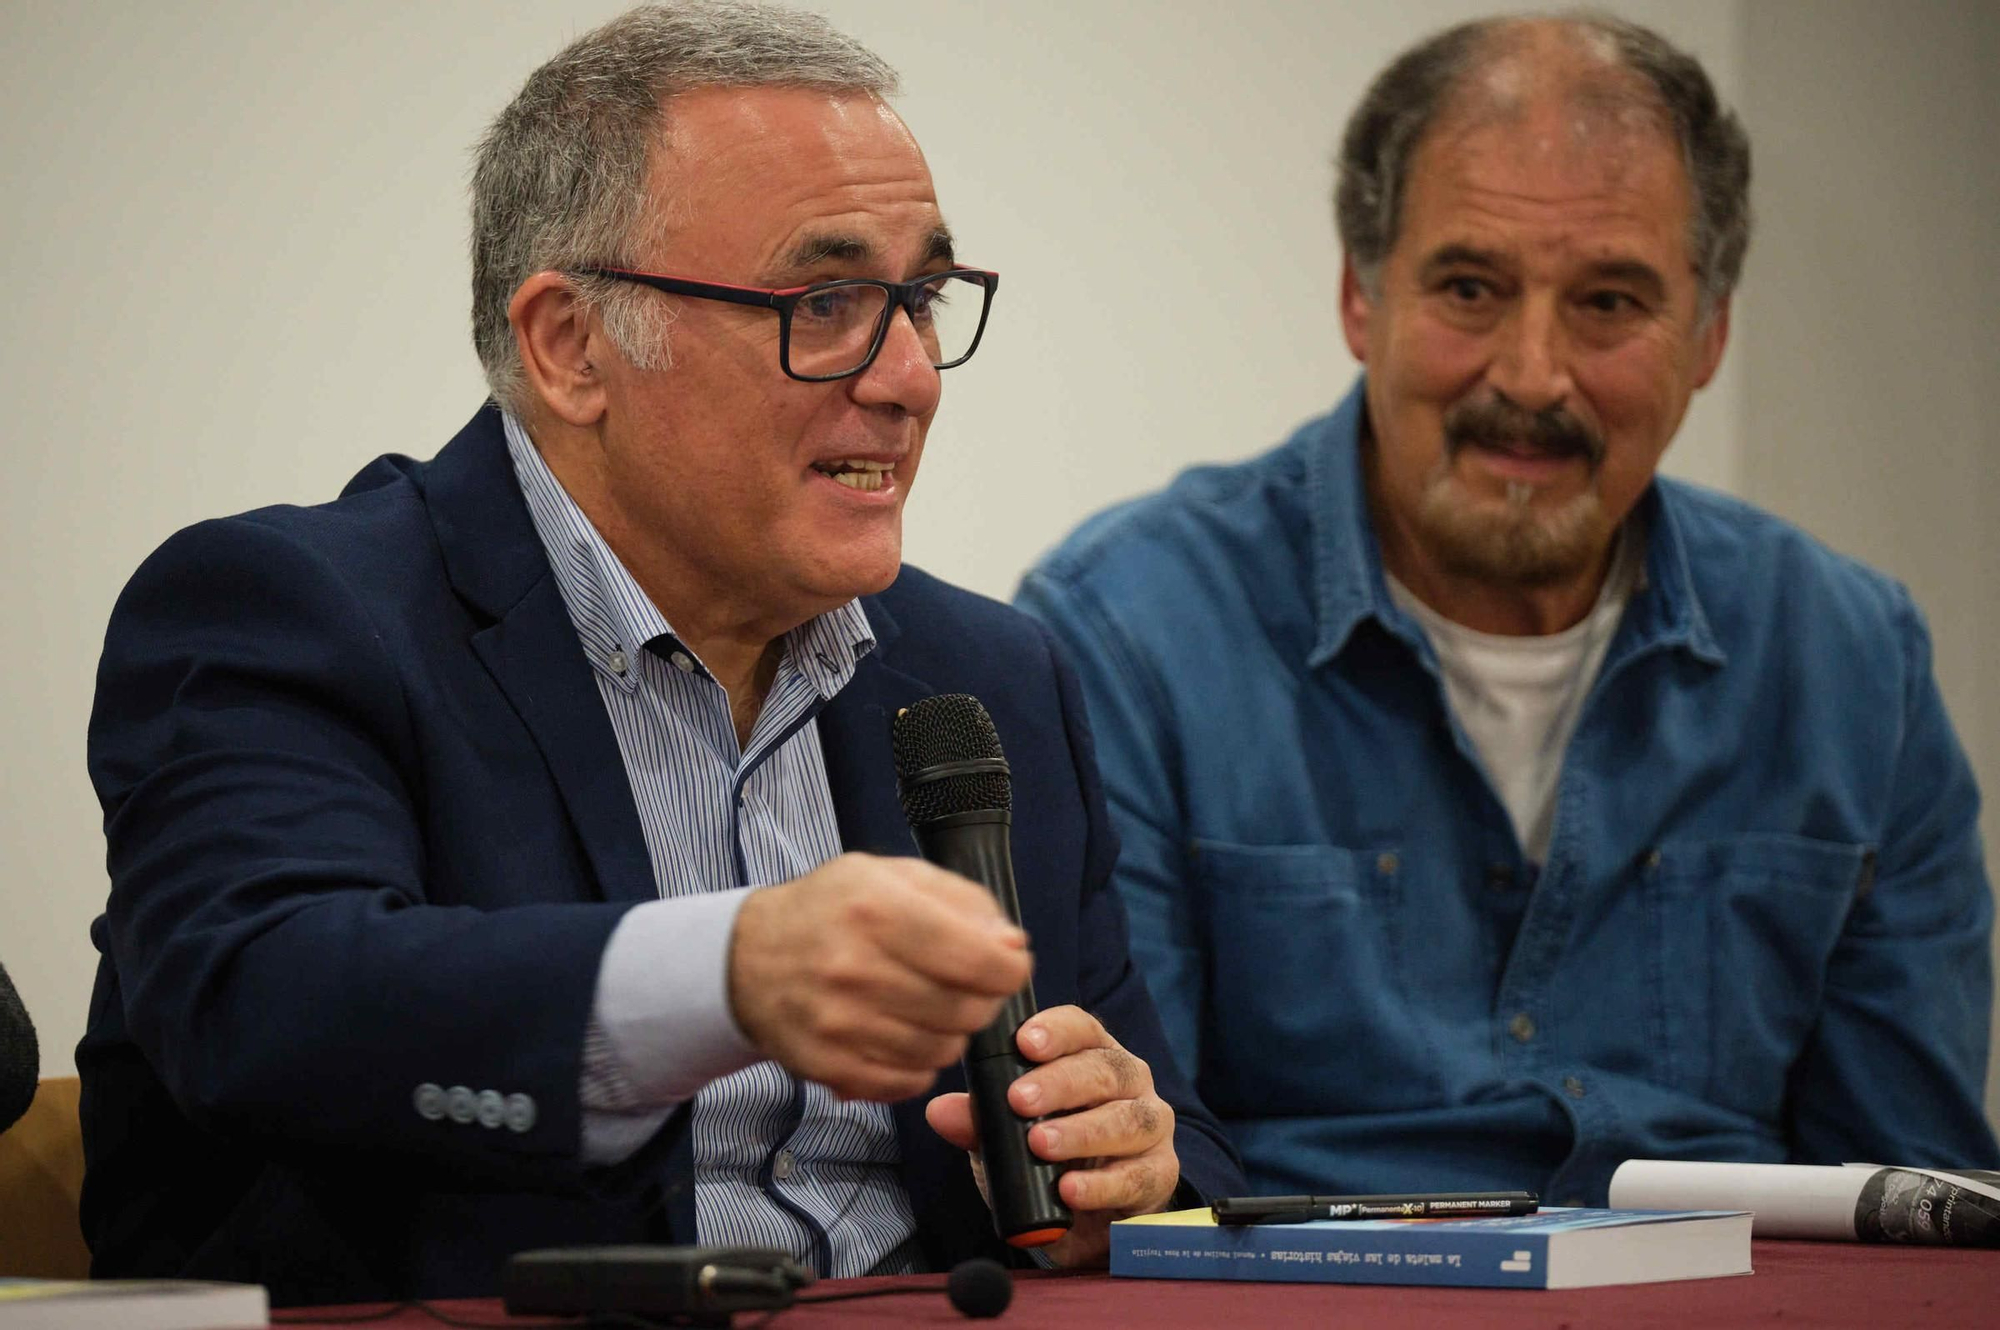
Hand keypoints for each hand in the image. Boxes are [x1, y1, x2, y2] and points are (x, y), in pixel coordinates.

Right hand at [728, 852, 1032, 1101]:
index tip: (1008, 964)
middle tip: (965, 984)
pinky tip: (903, 1034)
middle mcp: (855, 968)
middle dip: (981, 999)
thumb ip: (963, 901)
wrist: (748, 958)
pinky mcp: (828, 1066)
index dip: (1010, 967)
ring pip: (943, 1050)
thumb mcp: (893, 875)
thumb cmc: (830, 910)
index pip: (980, 959)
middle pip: (966, 1009)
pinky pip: (908, 1082)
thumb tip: (1012, 946)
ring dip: (950, 1032)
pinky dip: (919, 1063)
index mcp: (877, 908)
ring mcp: (838, 1024)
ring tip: (930, 1007)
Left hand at [924, 1004, 1179, 1267]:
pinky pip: (1138, 1175)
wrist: (1087, 1222)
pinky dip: (1103, 1184)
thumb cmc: (1048, 1159)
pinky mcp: (1160, 1174)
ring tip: (1042, 1144)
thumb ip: (978, 1123)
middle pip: (1104, 1070)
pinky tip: (1070, 1191)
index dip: (1056, 1030)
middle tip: (1020, 1100)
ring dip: (1082, 1132)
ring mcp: (1151, 1126)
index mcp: (1092, 1056)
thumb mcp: (1005, 1139)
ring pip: (1128, 1119)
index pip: (1081, 1028)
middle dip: (1061, 1083)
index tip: (1025, 1042)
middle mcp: (1130, 1082)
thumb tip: (940, 1111)